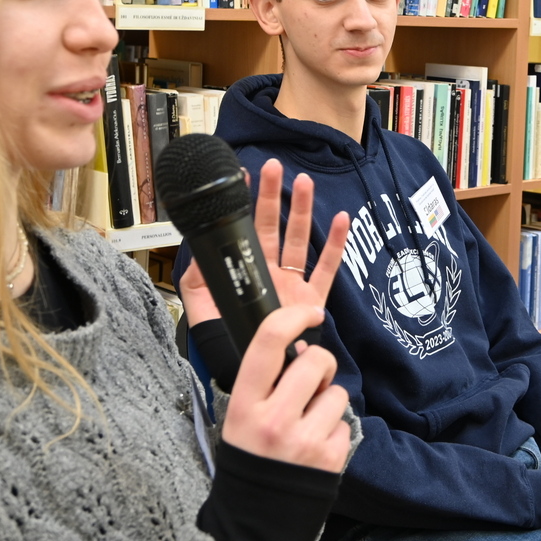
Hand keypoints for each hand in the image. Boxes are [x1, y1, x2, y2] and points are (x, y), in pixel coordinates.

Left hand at [178, 159, 350, 325]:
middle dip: (273, 195)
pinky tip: (341, 221)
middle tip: (275, 167)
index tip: (245, 175)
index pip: (244, 228)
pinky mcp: (312, 300)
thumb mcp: (203, 311)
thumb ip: (198, 281)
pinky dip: (335, 245)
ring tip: (305, 183)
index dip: (245, 203)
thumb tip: (199, 252)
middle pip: (272, 225)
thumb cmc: (228, 342)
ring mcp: (292, 283)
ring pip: (299, 239)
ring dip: (302, 210)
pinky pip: (326, 268)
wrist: (255, 372)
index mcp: (244, 270)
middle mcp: (269, 271)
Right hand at [220, 303, 352, 471]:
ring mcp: (303, 440)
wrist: (256, 519)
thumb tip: (303, 347)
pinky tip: (316, 446)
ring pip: (337, 392)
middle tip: (312, 381)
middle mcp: (273, 420)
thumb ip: (267, 381)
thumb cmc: (251, 456)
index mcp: (244, 404)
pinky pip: (345, 423)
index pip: (268, 341)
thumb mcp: (241, 415)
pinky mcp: (329, 458)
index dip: (294, 316)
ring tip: (308, 423)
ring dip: (329, 401)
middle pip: (314, 361)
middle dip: (321, 363)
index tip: (311, 312)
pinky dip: (334, 431)